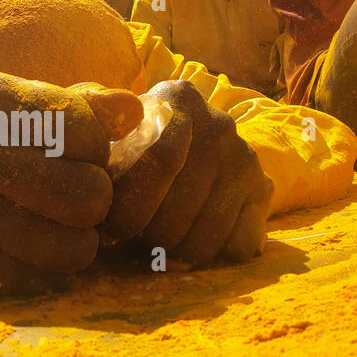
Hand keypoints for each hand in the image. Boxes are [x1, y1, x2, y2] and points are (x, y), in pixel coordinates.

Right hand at [0, 73, 141, 292]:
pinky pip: (49, 279)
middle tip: (77, 196)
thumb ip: (97, 107)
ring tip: (60, 225)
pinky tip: (33, 247)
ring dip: (81, 239)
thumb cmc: (15, 146)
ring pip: (76, 246)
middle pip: (89, 194)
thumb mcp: (49, 112)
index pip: (88, 132)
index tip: (74, 153)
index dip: (97, 149)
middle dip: (97, 198)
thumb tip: (133, 111)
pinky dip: (53, 267)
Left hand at [101, 80, 272, 265]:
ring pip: (206, 234)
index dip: (130, 206)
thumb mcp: (97, 127)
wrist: (167, 159)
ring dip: (173, 252)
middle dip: (148, 235)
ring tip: (152, 243)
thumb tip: (111, 110)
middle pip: (182, 204)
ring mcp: (245, 158)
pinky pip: (237, 245)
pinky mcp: (263, 192)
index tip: (109, 230)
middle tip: (131, 239)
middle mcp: (220, 123)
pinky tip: (185, 244)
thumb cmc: (120, 149)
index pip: (161, 158)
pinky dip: (207, 258)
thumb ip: (94, 118)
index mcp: (178, 99)